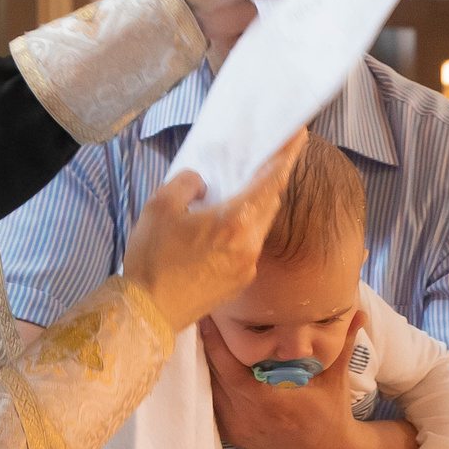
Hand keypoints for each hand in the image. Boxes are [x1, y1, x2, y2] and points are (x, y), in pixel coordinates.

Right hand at [122, 131, 306, 331]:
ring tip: (237, 194)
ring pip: (259, 227)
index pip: (270, 181)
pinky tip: (220, 230)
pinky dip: (242, 231)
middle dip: (271, 179)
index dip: (286, 156)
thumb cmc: (152, 259)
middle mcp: (249, 244)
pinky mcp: (240, 283)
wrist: (148, 312)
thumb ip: (186, 183)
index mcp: (234, 222)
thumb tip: (202, 182)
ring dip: (255, 207)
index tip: (299, 135)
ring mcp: (248, 267)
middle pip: (270, 203)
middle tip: (267, 159)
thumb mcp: (159, 206)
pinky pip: (248, 247)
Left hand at [200, 311, 375, 448]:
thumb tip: (358, 311)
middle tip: (199, 316)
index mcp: (271, 404)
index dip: (215, 344)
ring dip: (203, 366)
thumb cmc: (332, 416)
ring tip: (199, 335)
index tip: (209, 317)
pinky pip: (211, 406)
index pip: (230, 371)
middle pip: (213, 377)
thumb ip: (342, 344)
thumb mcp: (336, 380)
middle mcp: (249, 419)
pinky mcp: (233, 436)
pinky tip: (205, 365)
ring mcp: (238, 430)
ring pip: (208, 392)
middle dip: (205, 347)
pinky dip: (208, 386)